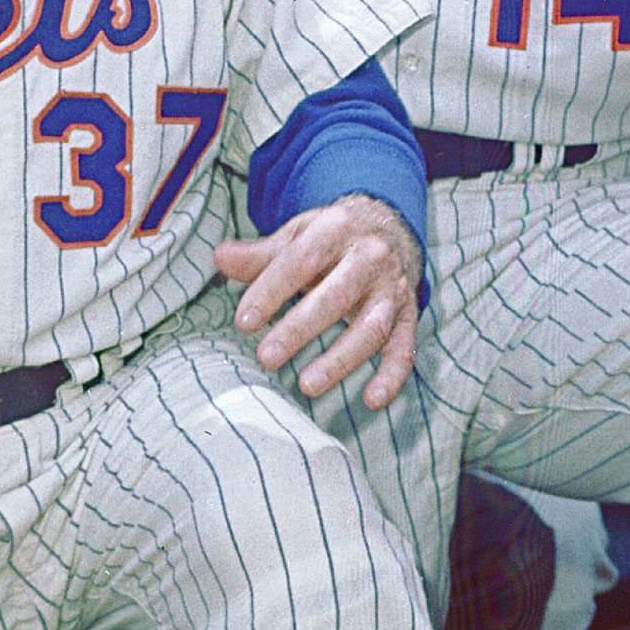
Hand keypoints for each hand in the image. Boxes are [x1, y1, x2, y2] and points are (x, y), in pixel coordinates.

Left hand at [215, 193, 420, 407]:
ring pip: (372, 328)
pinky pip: (405, 349)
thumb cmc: (329, 240)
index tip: (243, 323)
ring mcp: (393, 289)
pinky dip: (393, 377)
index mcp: (337, 229)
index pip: (301, 260)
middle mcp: (371, 258)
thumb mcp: (296, 236)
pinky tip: (372, 401)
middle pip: (337, 295)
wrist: (387, 229)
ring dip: (340, 360)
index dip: (271, 291)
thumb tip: (220, 257)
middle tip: (266, 358)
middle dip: (299, 329)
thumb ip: (259, 254)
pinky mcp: (409, 315)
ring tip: (306, 385)